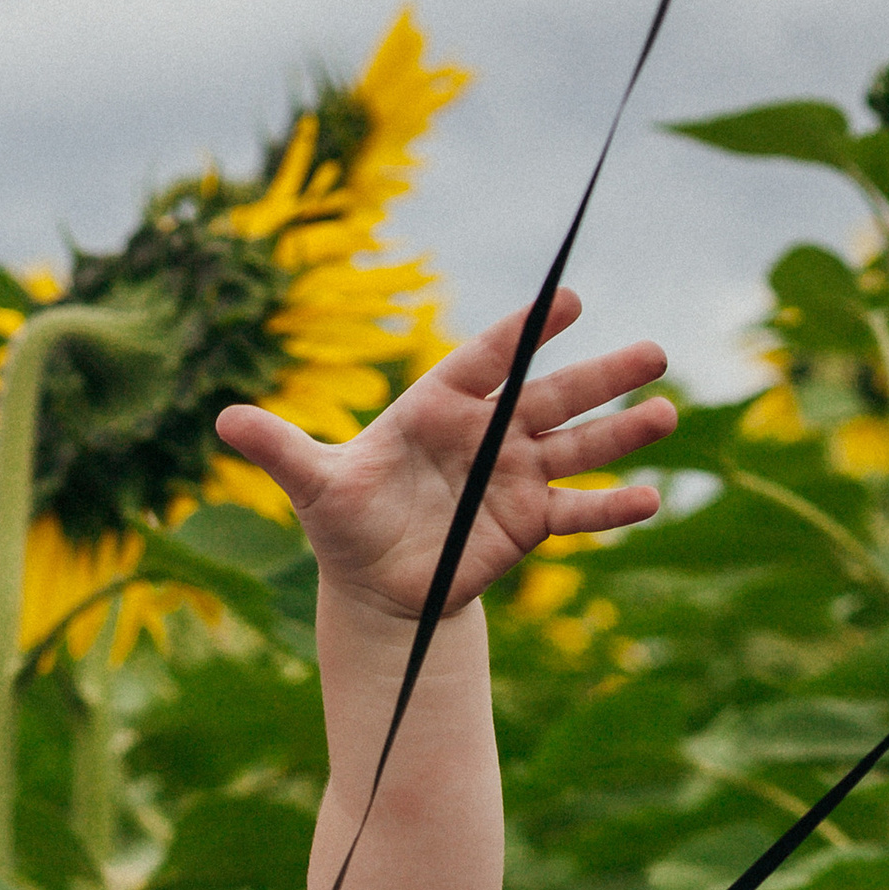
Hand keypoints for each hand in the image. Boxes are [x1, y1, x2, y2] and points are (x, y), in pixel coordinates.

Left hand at [215, 288, 674, 622]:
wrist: (374, 587)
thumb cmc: (344, 523)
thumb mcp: (313, 487)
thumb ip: (280, 450)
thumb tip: (223, 418)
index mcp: (439, 407)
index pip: (488, 361)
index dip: (526, 334)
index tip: (568, 302)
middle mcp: (487, 435)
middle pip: (550, 398)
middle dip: (600, 377)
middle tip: (654, 353)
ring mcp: (513, 478)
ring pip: (575, 450)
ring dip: (621, 434)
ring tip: (665, 414)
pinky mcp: (526, 525)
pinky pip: (575, 514)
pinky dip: (610, 510)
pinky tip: (649, 500)